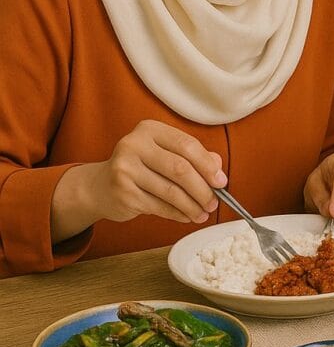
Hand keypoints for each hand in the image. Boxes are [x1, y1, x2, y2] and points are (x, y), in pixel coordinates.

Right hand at [52, 120, 223, 241]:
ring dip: (192, 206)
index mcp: (149, 129)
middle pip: (180, 169)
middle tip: (214, 202)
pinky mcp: (122, 192)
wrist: (100, 186)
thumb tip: (218, 167)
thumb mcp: (166, 154)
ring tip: (203, 213)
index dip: (208, 165)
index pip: (187, 145)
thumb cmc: (142, 168)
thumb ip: (194, 157)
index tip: (221, 181)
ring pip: (170, 191)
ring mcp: (124, 169)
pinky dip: (178, 213)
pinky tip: (187, 216)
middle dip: (202, 189)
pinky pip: (159, 206)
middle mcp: (134, 145)